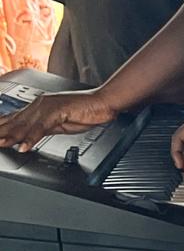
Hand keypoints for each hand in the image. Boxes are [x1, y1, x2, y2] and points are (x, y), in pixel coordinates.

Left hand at [0, 88, 118, 151]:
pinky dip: (31, 138)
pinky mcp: (57, 112)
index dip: (3, 127)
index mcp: (40, 107)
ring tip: (1, 145)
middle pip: (16, 122)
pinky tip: (24, 147)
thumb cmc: (88, 111)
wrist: (105, 103)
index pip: (16, 119)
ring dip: (11, 137)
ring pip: (25, 125)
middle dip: (2, 131)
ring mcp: (47, 107)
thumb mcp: (61, 123)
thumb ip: (45, 128)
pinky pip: (41, 128)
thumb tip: (32, 136)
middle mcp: (40, 105)